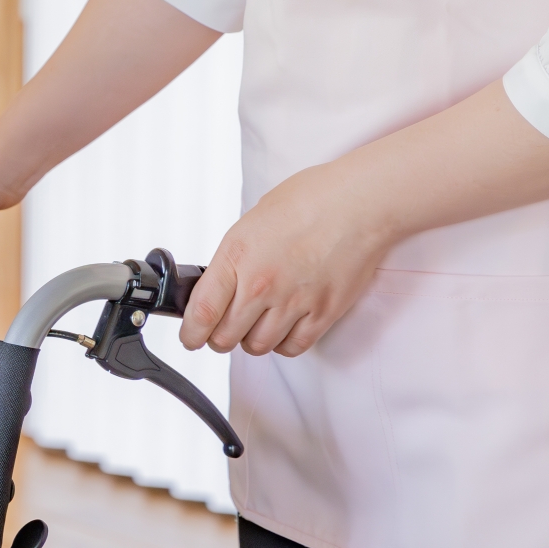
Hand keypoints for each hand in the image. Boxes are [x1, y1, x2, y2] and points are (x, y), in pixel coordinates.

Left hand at [178, 162, 394, 356]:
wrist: (358, 202)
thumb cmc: (307, 201)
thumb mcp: (250, 224)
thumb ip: (233, 259)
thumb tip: (219, 286)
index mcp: (237, 257)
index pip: (202, 312)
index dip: (191, 333)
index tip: (190, 337)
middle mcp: (262, 285)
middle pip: (225, 337)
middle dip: (218, 338)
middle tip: (221, 331)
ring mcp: (294, 302)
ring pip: (258, 346)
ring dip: (250, 341)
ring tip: (254, 326)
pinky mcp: (324, 312)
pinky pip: (294, 347)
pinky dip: (283, 343)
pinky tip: (283, 328)